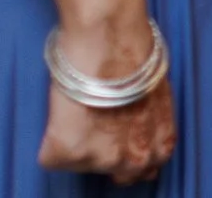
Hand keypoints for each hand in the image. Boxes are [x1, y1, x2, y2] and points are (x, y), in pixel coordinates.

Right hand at [38, 19, 175, 185]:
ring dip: (78, 143)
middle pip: (116, 174)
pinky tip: (64, 112)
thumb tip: (134, 124)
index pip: (144, 171)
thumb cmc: (135, 55)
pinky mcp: (67, 152)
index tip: (118, 138)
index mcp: (160, 146)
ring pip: (81, 164)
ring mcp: (100, 159)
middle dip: (106, 151)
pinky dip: (51, 139)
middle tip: (97, 121)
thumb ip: (150, 122)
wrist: (110, 38)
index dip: (128, 150)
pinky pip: (50, 157)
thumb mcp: (157, 96)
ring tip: (82, 108)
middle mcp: (133, 161)